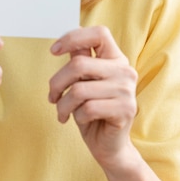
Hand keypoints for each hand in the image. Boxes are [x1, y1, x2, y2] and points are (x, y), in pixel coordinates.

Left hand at [48, 26, 137, 166]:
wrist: (111, 147)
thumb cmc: (93, 112)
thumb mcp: (84, 83)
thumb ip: (80, 62)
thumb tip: (67, 41)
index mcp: (116, 59)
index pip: (99, 33)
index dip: (73, 37)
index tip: (54, 51)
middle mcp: (125, 71)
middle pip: (78, 64)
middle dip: (56, 82)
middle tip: (52, 96)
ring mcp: (127, 90)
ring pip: (79, 89)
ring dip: (63, 104)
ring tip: (63, 112)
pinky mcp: (125, 110)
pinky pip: (88, 108)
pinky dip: (76, 116)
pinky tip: (79, 120)